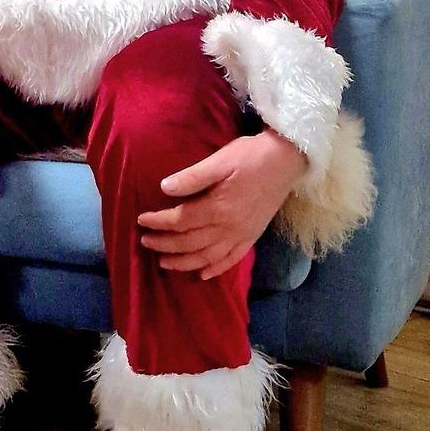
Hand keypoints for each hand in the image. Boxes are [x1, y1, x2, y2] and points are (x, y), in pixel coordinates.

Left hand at [138, 129, 307, 281]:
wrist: (287, 160)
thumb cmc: (251, 156)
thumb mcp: (220, 160)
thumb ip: (193, 177)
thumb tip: (164, 188)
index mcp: (218, 208)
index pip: (180, 221)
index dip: (159, 222)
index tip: (142, 220)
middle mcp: (229, 227)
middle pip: (190, 243)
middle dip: (165, 245)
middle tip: (145, 242)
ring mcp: (242, 235)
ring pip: (207, 257)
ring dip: (184, 262)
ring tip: (164, 263)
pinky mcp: (252, 237)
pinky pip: (231, 260)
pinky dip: (216, 269)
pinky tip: (203, 274)